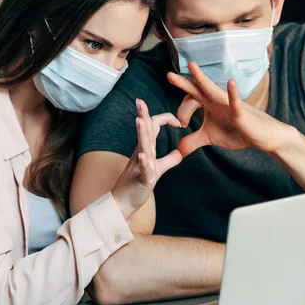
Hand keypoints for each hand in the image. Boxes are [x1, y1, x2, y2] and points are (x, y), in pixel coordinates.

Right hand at [111, 99, 182, 218]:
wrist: (124, 203)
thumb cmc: (138, 184)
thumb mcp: (157, 170)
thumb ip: (169, 160)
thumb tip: (181, 153)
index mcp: (147, 149)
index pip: (153, 126)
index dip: (165, 118)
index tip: (178, 120)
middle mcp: (142, 153)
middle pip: (143, 130)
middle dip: (143, 115)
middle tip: (140, 101)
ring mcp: (140, 165)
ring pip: (142, 146)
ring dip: (141, 133)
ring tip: (140, 121)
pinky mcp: (142, 179)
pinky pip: (143, 170)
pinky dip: (144, 162)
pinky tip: (144, 156)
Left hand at [167, 62, 291, 156]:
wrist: (262, 137)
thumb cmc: (238, 132)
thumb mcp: (210, 138)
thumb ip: (193, 141)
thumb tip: (177, 150)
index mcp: (209, 105)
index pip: (191, 100)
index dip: (182, 111)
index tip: (181, 125)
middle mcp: (218, 101)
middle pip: (198, 89)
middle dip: (184, 83)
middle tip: (169, 75)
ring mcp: (230, 104)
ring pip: (214, 90)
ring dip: (203, 79)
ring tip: (193, 66)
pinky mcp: (242, 112)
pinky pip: (236, 102)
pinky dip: (233, 94)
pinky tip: (231, 83)